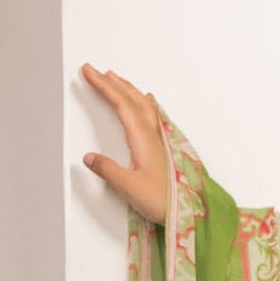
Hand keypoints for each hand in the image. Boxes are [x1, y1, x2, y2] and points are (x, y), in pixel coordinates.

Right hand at [79, 63, 168, 224]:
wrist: (190, 211)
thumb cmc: (162, 200)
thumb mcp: (128, 187)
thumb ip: (108, 170)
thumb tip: (89, 157)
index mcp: (143, 139)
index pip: (122, 104)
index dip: (105, 86)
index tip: (90, 72)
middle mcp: (152, 135)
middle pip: (132, 100)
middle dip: (112, 83)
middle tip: (94, 70)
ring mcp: (158, 140)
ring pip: (142, 105)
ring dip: (127, 90)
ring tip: (114, 78)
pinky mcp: (161, 147)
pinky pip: (150, 114)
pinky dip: (141, 102)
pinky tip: (144, 101)